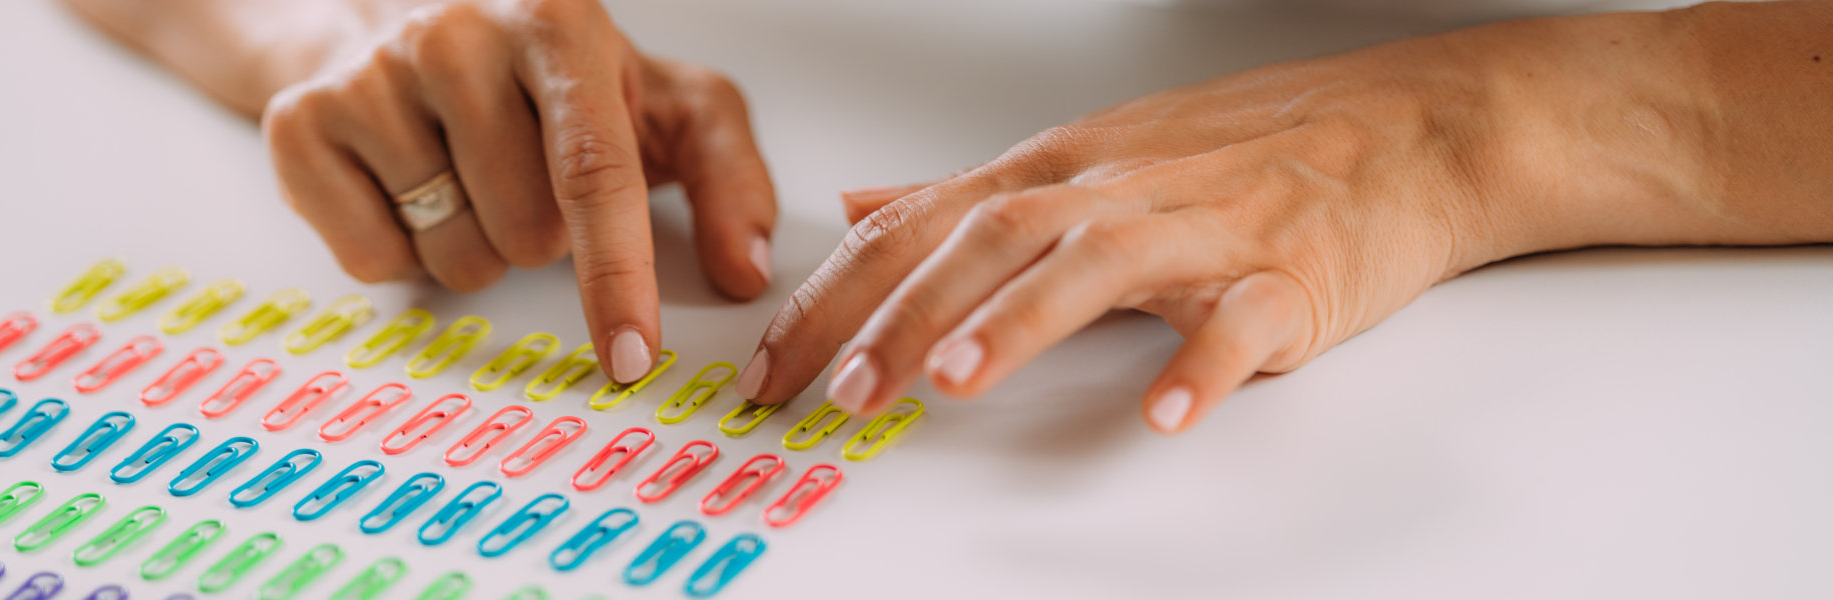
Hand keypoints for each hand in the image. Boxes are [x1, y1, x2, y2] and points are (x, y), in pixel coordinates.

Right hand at [258, 0, 774, 381]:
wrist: (391, 11)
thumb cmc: (549, 76)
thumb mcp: (660, 102)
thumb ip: (729, 176)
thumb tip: (746, 272)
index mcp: (557, 23)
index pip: (594, 171)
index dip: (616, 274)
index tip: (631, 356)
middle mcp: (456, 33)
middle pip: (528, 232)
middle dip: (543, 236)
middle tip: (525, 175)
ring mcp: (369, 75)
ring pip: (457, 256)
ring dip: (477, 246)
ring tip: (465, 173)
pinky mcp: (299, 122)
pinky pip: (376, 262)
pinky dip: (404, 251)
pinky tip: (408, 185)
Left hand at [734, 11, 1716, 431]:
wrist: (1400, 132)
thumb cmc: (1238, 151)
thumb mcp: (1082, 160)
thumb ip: (964, 195)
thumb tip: (864, 205)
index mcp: (1058, 174)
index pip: (919, 228)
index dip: (836, 295)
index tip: (775, 366)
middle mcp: (1114, 193)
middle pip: (986, 241)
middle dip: (899, 314)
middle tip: (838, 389)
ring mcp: (1201, 231)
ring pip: (1092, 265)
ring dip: (1014, 323)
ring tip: (949, 382)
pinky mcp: (1287, 277)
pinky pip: (1241, 320)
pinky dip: (1201, 364)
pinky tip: (1165, 412)